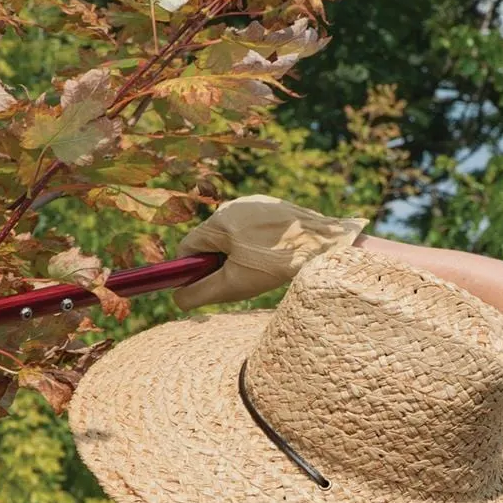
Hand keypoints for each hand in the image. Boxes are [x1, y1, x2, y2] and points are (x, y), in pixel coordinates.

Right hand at [172, 194, 368, 309]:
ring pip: (233, 235)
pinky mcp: (273, 206)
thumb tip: (177, 299)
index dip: (191, 270)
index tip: (206, 285)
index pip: (187, 248)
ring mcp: (255, 204)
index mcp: (218, 222)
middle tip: (241, 280)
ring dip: (238, 254)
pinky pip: (253, 228)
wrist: (326, 244)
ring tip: (262, 268)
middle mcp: (233, 206)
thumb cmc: (277, 265)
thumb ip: (199, 292)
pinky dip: (257, 244)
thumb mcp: (234, 285)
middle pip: (210, 241)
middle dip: (218, 263)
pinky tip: (275, 256)